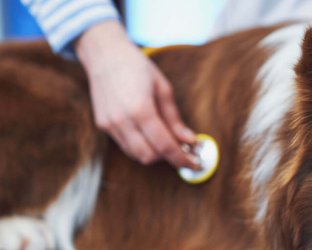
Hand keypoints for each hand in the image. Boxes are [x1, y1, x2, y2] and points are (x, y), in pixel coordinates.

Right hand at [75, 21, 197, 168]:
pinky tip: (152, 136)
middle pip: (149, 156)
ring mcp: (109, 124)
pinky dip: (141, 147)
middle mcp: (122, 120)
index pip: (164, 145)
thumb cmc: (137, 67)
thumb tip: (190, 140)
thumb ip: (174, 118)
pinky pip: (125, 146)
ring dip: (155, 154)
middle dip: (168, 158)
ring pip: (136, 154)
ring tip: (169, 144)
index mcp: (140, 109)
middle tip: (184, 152)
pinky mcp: (102, 125)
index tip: (195, 163)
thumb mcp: (163, 88)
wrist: (104, 55)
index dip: (181, 158)